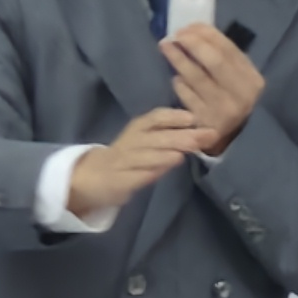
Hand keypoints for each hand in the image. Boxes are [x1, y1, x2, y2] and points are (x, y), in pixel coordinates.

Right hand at [68, 109, 208, 219]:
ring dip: (163, 155)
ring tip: (182, 155)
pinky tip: (159, 173)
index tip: (193, 118)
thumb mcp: (146, 139)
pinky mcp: (118, 181)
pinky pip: (134, 176)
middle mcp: (131, 142)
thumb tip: (202, 132)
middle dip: (181, 137)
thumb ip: (170, 135)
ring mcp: (122, 162)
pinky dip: (148, 173)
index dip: (174, 116)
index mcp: (138, 128)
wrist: (92, 176)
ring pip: (145, 156)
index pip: (156, 117)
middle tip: (205, 137)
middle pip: (156, 138)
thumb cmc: (129, 156)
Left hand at [160, 25, 265, 153]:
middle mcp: (242, 94)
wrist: (232, 138)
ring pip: (197, 78)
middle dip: (193, 44)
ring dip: (179, 59)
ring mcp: (223, 109)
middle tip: (176, 35)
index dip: (207, 35)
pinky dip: (179, 84)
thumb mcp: (235, 79)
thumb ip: (222, 57)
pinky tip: (176, 78)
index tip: (189, 26)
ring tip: (166, 47)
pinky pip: (187, 96)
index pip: (229, 50)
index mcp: (252, 79)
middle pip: (215, 61)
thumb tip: (194, 29)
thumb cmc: (230, 99)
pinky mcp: (205, 121)